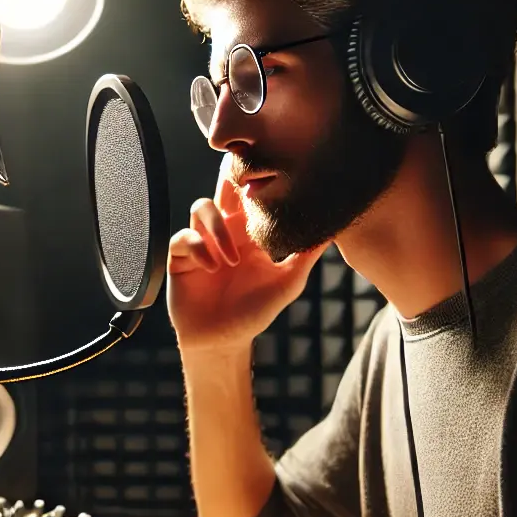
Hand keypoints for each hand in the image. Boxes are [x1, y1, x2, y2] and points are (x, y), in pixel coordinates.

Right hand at [166, 171, 330, 355]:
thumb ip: (307, 255)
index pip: (252, 195)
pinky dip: (197, 248)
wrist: (223, 340)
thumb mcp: (288, 282)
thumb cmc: (255, 311)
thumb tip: (335, 229)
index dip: (258, 181)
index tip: (271, 175)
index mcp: (250, 232)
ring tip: (231, 258)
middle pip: (224, 188)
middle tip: (241, 177)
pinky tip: (212, 268)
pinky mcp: (181, 258)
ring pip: (201, 207)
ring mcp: (202, 242)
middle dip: (230, 178)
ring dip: (216, 226)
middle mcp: (225, 231)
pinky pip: (183, 238)